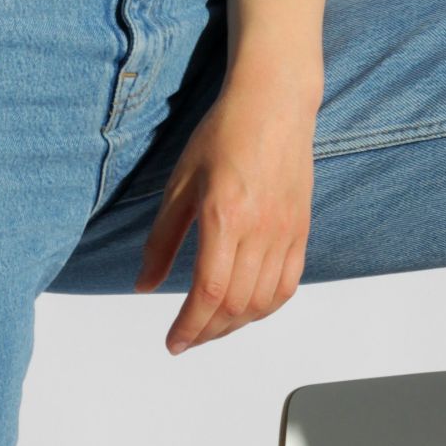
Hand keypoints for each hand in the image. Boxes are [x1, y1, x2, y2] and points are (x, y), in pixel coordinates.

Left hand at [133, 83, 316, 353]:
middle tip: (186, 338)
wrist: (274, 104)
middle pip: (236, 305)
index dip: (189, 325)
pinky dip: (265, 307)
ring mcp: (286, 232)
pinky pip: (287, 284)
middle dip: (207, 332)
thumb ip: (162, 240)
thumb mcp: (180, 184)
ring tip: (211, 327)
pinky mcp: (301, 230)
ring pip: (263, 302)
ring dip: (235, 325)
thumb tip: (144, 285)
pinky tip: (246, 309)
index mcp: (225, 216)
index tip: (173, 341)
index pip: (208, 292)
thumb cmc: (224, 134)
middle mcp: (260, 230)